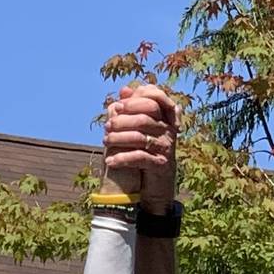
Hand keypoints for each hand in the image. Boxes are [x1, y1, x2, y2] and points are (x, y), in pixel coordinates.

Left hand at [102, 83, 178, 213]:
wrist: (157, 184)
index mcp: (164, 118)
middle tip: (106, 126)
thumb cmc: (145, 152)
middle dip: (122, 121)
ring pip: (139, 138)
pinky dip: (122, 159)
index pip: (155, 100)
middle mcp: (168, 131)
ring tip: (105, 141)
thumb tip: (124, 89)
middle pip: (144, 118)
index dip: (135, 101)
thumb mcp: (138, 130)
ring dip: (118, 139)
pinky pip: (139, 158)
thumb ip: (132, 109)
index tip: (118, 105)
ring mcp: (166, 148)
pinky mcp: (160, 165)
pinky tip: (109, 162)